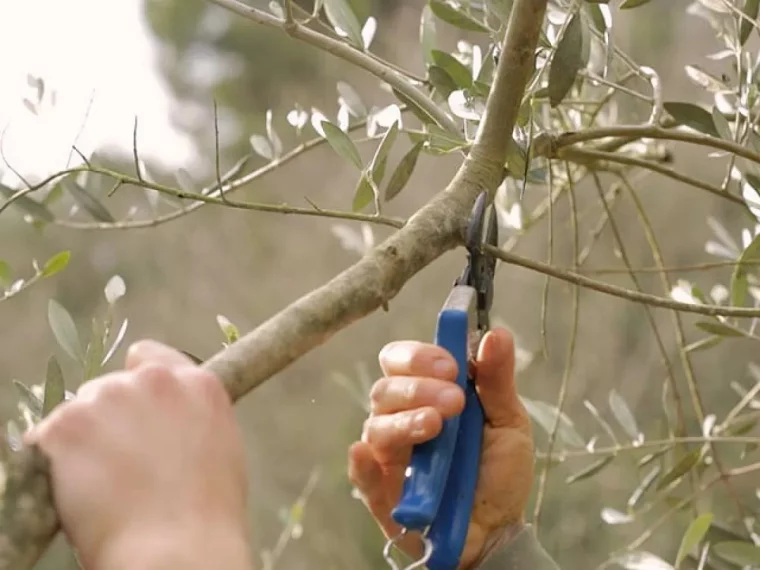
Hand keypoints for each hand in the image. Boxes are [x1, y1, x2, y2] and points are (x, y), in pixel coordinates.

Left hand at [25, 341, 251, 569]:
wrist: (177, 548)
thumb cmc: (209, 511)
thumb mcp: (222, 447)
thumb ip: (194, 418)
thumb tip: (171, 423)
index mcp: (197, 383)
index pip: (149, 357)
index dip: (138, 384)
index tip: (135, 412)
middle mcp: (154, 380)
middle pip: (111, 385)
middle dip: (110, 415)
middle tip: (117, 460)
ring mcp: (108, 398)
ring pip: (79, 408)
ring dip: (83, 437)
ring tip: (98, 482)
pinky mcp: (69, 425)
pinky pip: (48, 434)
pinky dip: (54, 458)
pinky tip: (74, 488)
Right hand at [347, 328, 533, 568]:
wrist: (500, 531)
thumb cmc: (499, 472)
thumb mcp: (508, 422)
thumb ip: (497, 379)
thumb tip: (497, 332)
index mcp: (426, 395)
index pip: (403, 361)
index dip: (419, 356)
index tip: (451, 366)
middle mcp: (401, 419)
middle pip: (386, 390)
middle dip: (417, 388)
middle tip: (455, 401)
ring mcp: (390, 457)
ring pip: (376, 427)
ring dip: (404, 421)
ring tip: (436, 427)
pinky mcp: (382, 494)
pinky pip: (361, 475)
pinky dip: (360, 464)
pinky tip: (366, 453)